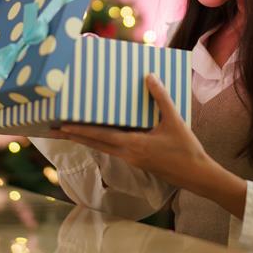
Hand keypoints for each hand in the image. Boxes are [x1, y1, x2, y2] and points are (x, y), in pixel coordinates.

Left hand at [60, 75, 211, 193]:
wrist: (197, 175)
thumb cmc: (186, 149)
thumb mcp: (174, 121)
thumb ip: (161, 98)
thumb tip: (149, 76)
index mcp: (133, 145)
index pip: (100, 137)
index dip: (80, 131)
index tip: (61, 126)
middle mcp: (127, 154)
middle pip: (95, 144)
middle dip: (75, 136)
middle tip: (55, 129)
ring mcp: (131, 160)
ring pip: (103, 148)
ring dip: (87, 140)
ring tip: (71, 131)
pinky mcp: (137, 161)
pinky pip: (113, 150)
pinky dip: (102, 142)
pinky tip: (100, 135)